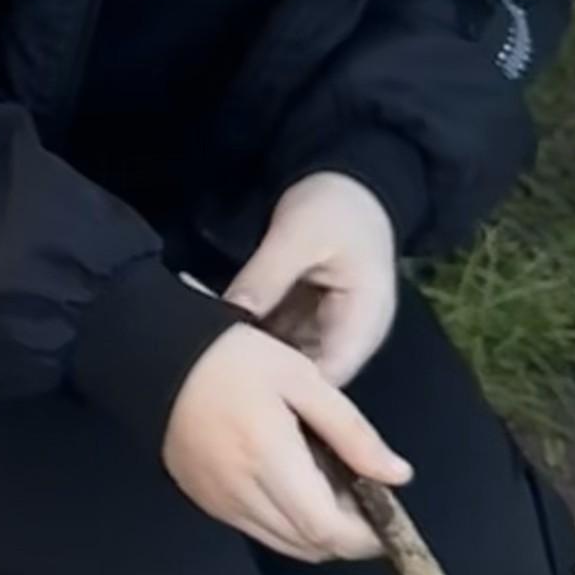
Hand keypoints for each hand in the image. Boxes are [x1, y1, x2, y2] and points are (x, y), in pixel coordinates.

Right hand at [163, 324, 412, 562]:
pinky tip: (292, 485)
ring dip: (317, 531)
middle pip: (309, 546)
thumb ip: (352, 431)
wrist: (153, 356)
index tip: (388, 518)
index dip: (366, 537)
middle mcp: (241, 492)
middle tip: (362, 495)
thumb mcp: (304, 379)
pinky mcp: (204, 501)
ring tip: (329, 487)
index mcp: (269, 458)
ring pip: (285, 544)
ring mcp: (218, 502)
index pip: (328, 529)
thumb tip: (398, 475)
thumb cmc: (234, 358)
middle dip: (346, 534)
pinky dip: (286, 522)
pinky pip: (257, 529)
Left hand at [224, 171, 400, 387]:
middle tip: (211, 361)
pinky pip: (279, 341)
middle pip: (306, 378)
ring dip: (254, 358)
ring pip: (288, 362)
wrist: (350, 184)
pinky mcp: (308, 322)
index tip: (236, 379)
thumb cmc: (336, 206)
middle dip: (262, 375)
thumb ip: (266, 277)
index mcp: (363, 322)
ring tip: (211, 350)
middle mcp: (350, 337)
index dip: (286, 390)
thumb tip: (228, 316)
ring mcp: (328, 331)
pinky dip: (254, 338)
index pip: (327, 379)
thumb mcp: (298, 235)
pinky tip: (222, 334)